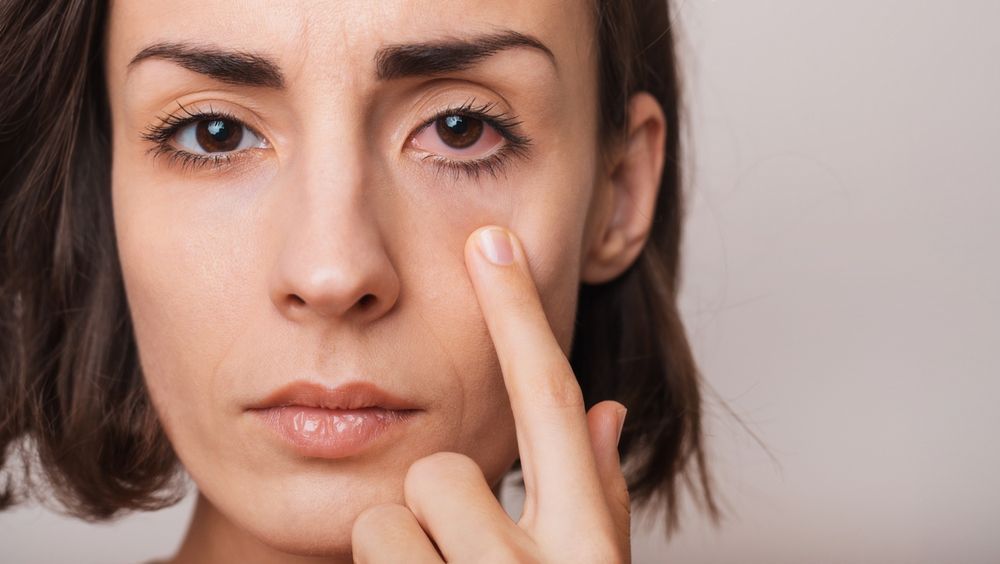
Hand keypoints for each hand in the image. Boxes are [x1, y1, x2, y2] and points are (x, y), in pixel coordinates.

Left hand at [351, 226, 630, 562]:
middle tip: (457, 554)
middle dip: (437, 504)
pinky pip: (361, 549)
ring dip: (404, 551)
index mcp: (585, 549)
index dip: (518, 314)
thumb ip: (599, 496)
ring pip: (386, 520)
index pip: (549, 403)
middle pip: (440, 469)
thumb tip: (606, 411)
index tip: (491, 242)